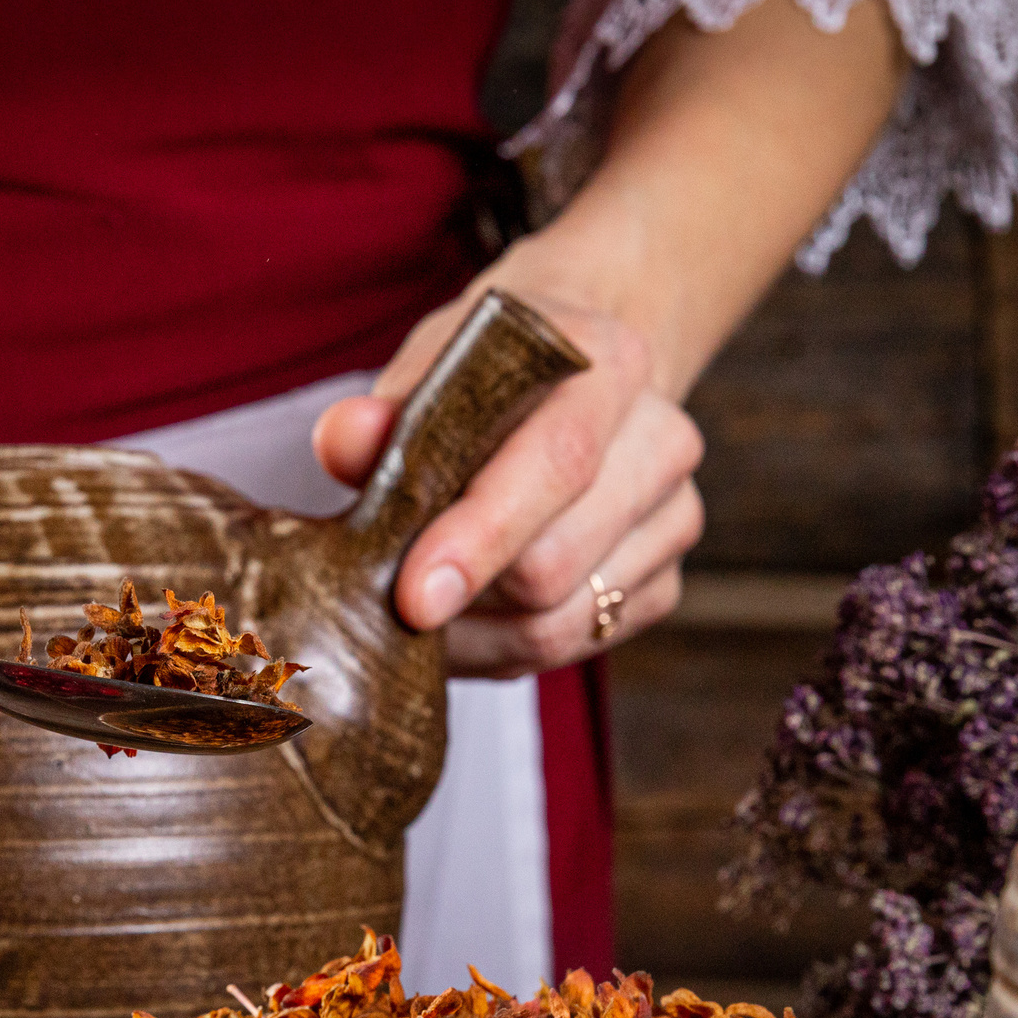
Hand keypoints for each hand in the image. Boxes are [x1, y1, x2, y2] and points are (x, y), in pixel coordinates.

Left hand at [313, 282, 702, 677]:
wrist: (569, 386)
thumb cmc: (490, 379)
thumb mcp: (435, 367)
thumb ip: (387, 408)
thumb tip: (343, 440)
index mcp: (614, 365)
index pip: (558, 463)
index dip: (481, 536)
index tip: (413, 596)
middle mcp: (663, 444)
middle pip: (556, 564)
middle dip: (459, 592)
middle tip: (389, 588)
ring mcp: (674, 520)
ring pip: (558, 625)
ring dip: (471, 633)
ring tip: (418, 606)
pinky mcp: (663, 586)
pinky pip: (567, 652)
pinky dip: (498, 650)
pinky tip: (466, 616)